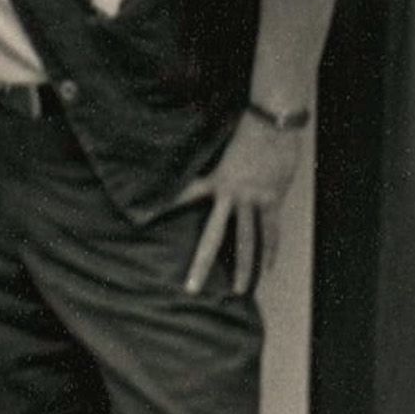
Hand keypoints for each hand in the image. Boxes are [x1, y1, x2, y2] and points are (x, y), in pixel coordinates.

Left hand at [177, 114, 302, 293]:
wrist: (271, 121)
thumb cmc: (245, 128)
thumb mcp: (220, 147)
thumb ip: (212, 166)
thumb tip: (201, 172)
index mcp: (213, 180)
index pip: (182, 196)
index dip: (164, 207)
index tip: (142, 221)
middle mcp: (229, 195)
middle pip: (212, 236)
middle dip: (201, 263)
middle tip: (190, 289)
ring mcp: (252, 199)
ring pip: (246, 241)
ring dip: (243, 269)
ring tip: (237, 292)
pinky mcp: (272, 200)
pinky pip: (271, 232)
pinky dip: (271, 252)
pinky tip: (267, 272)